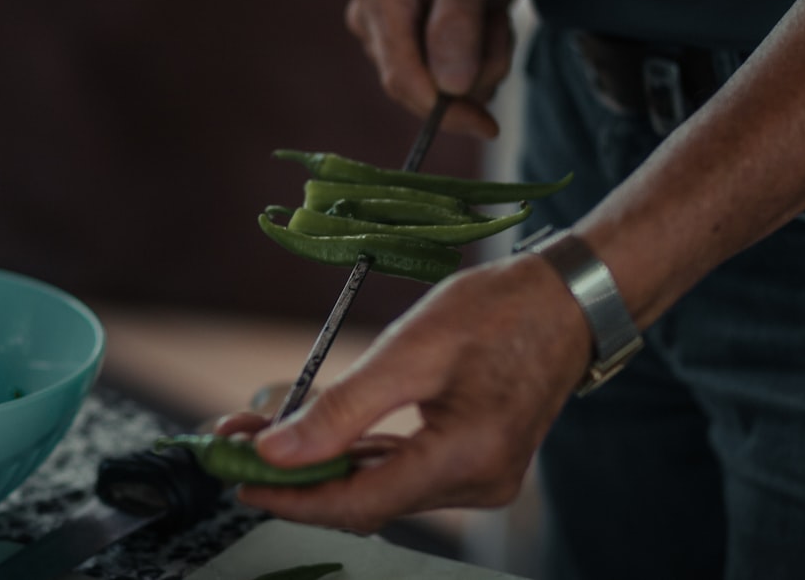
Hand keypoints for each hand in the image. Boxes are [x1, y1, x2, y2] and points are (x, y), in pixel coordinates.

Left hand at [218, 253, 590, 532]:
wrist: (566, 301)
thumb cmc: (498, 311)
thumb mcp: (411, 350)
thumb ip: (342, 408)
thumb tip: (276, 451)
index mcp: (466, 458)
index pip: (359, 503)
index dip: (293, 498)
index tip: (239, 479)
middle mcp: (477, 483)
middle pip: (367, 499)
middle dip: (298, 476)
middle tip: (238, 444)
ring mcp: (481, 477)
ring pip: (382, 488)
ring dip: (324, 465)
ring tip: (267, 433)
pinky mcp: (477, 463)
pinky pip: (405, 472)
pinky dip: (360, 456)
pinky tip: (324, 438)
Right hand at [345, 0, 524, 138]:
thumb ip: (459, 22)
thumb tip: (449, 87)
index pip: (402, 76)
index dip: (443, 109)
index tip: (486, 125)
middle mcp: (368, 17)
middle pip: (418, 88)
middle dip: (471, 73)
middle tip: (499, 26)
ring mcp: (382, 35)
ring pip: (438, 87)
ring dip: (482, 63)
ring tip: (492, 17)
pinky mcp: (403, 47)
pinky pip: (444, 80)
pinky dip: (477, 62)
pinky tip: (483, 28)